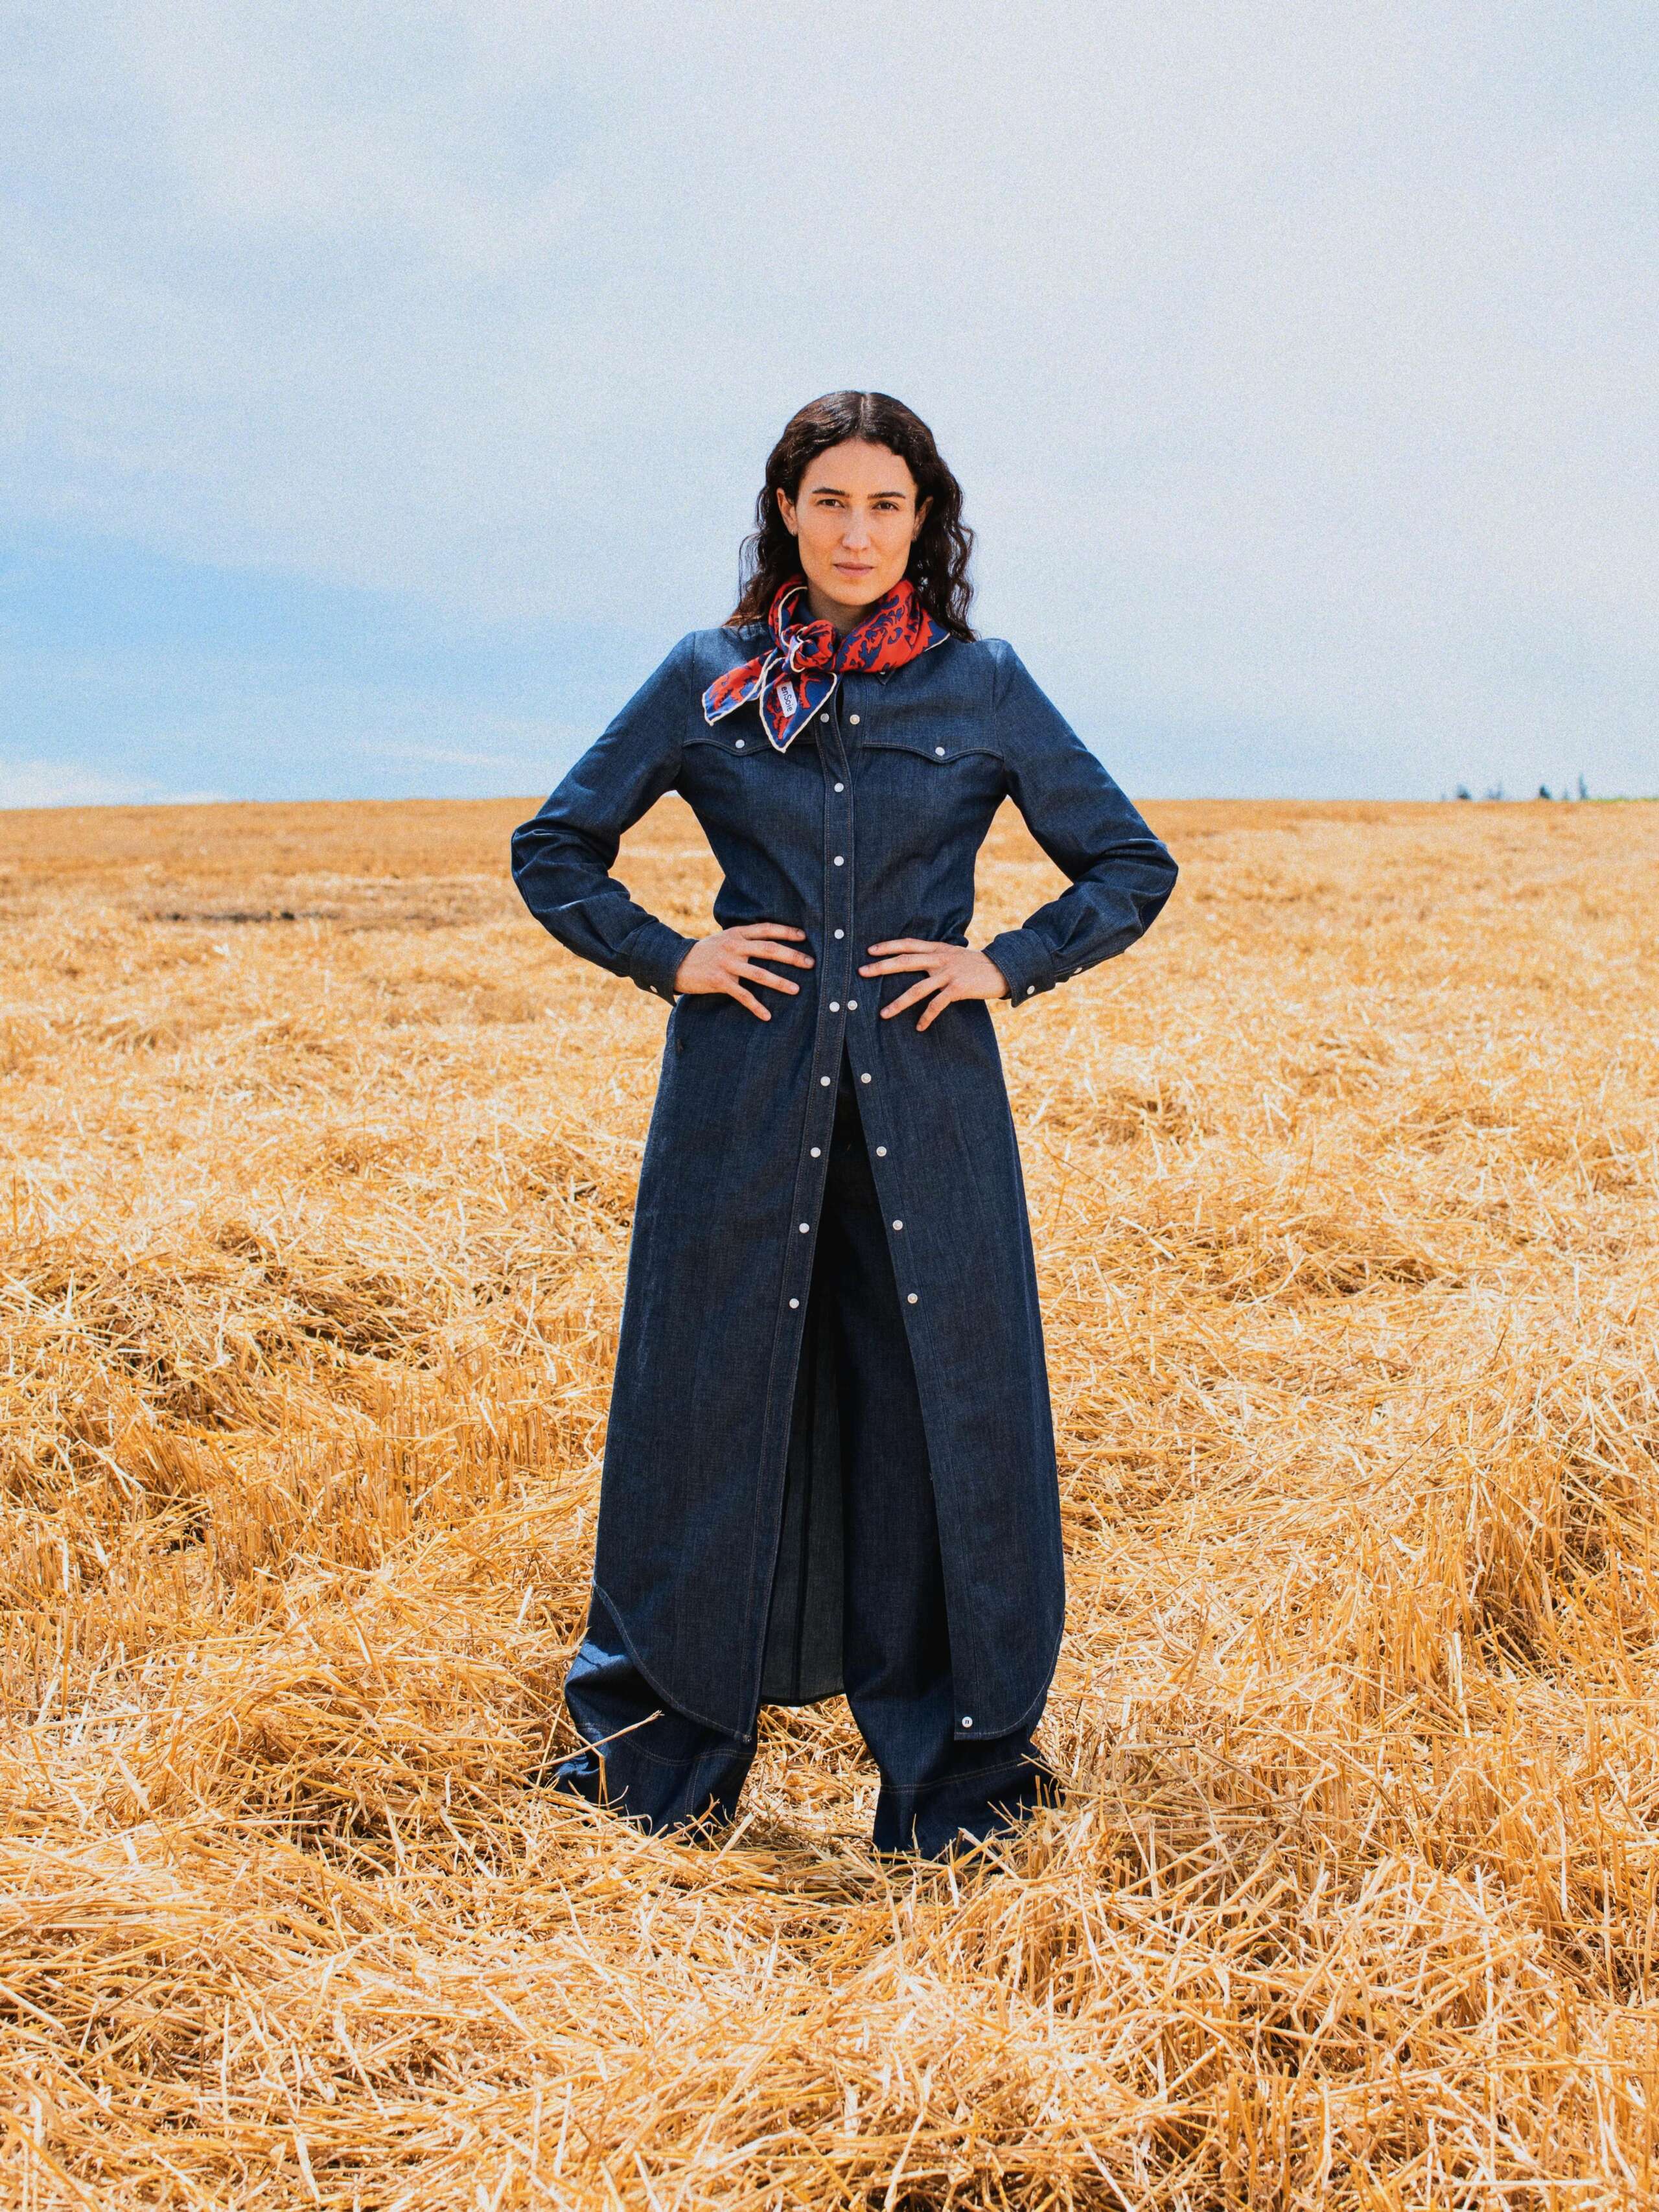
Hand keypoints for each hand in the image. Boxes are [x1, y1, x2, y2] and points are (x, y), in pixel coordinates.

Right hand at [674, 924, 813, 1020]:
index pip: (766, 929)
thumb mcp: (724, 938)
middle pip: (768, 949)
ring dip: (779, 982)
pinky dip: (755, 1006)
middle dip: (792, 956)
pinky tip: (767, 1015)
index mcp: (737, 933)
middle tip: (810, 963)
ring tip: (796, 989)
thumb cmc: (706, 952)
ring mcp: (726, 964)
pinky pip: (742, 995)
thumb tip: (770, 940)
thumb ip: (744, 938)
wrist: (676, 963)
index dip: (786, 931)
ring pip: (759, 974)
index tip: (804, 936)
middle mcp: (733, 946)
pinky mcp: (719, 981)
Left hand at [859, 939, 1009, 1031]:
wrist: (1001, 970)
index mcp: (938, 949)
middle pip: (905, 961)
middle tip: (862, 972)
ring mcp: (949, 974)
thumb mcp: (954, 954)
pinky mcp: (958, 989)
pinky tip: (919, 1027)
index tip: (870, 950)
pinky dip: (927, 1017)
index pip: (909, 944)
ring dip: (899, 1003)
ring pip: (917, 989)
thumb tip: (916, 959)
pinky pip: (937, 1005)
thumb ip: (935, 955)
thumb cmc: (975, 965)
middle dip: (882, 967)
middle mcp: (940, 959)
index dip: (889, 945)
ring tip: (883, 1014)